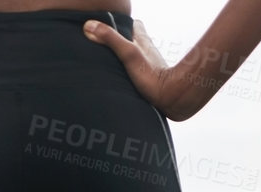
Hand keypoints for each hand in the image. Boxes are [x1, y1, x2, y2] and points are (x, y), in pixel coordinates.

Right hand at [82, 18, 201, 120]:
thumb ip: (111, 39)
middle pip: (135, 41)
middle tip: (107, 46)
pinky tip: (122, 81)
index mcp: (143, 42)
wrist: (170, 99)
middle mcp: (148, 52)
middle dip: (122, 42)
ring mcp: (149, 67)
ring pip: (136, 58)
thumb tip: (89, 26)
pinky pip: (137, 74)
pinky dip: (130, 74)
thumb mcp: (128, 54)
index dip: (124, 23)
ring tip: (111, 64)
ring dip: (126, 59)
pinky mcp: (149, 82)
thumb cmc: (153, 77)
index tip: (112, 27)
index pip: (135, 25)